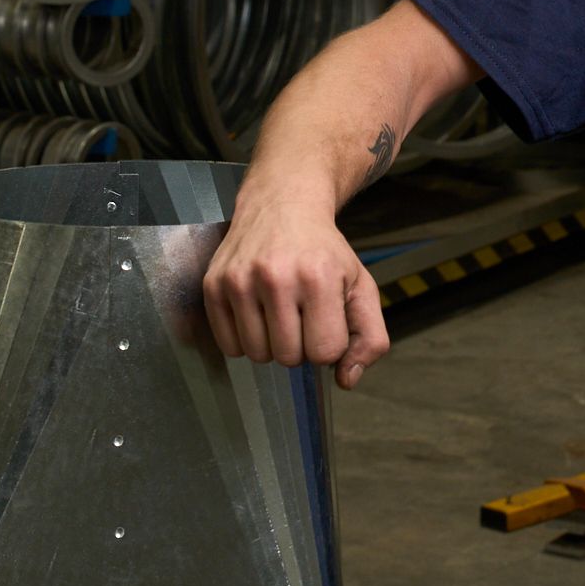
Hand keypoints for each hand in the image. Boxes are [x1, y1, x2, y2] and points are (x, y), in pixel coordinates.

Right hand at [201, 198, 389, 390]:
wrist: (282, 205)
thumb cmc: (324, 251)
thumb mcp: (360, 286)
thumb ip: (370, 337)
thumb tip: (347, 380)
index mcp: (318, 278)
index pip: (324, 353)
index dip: (329, 343)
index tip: (326, 320)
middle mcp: (276, 277)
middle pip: (288, 358)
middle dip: (300, 345)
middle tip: (302, 315)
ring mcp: (240, 280)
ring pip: (257, 355)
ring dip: (272, 344)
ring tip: (279, 311)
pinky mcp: (214, 284)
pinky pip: (229, 346)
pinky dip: (245, 339)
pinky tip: (257, 311)